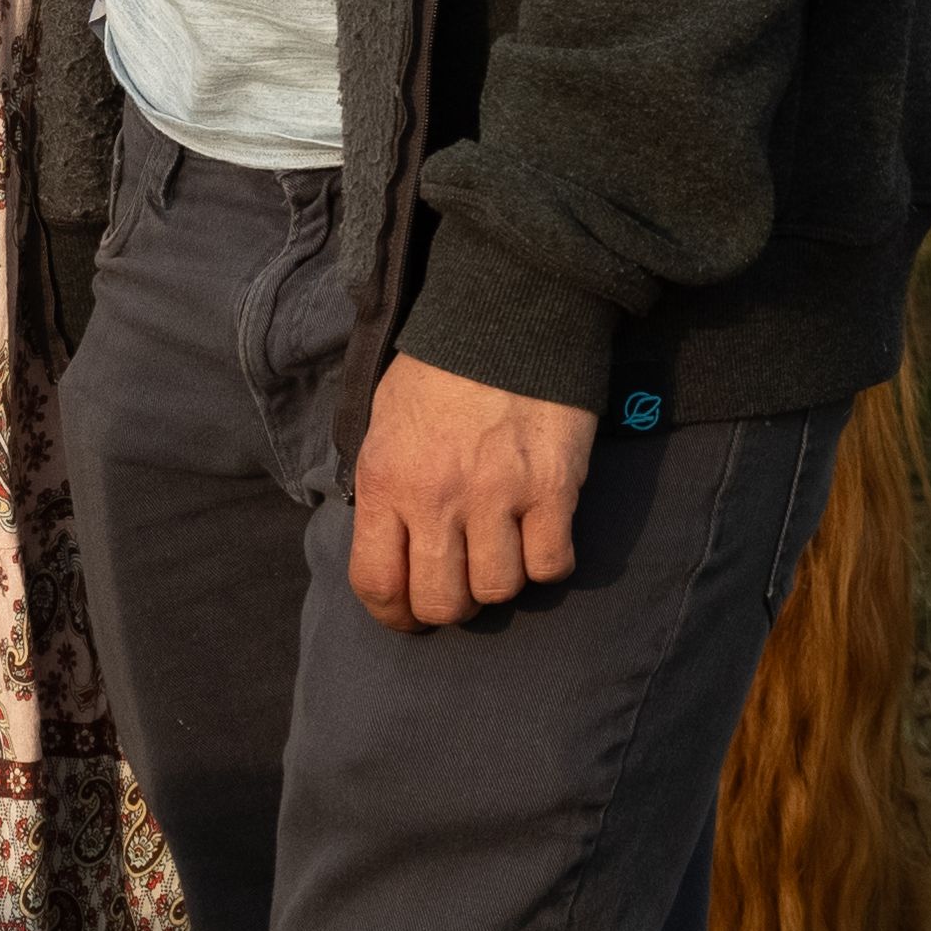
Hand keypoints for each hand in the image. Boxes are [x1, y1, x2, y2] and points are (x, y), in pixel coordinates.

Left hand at [345, 356, 593, 629]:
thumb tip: (389, 547)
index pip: (377, 583)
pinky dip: (546, 562)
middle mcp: (438, 496)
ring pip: (499, 590)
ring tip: (501, 551)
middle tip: (460, 585)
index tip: (408, 615)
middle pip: (443, 602)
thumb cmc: (437, 370)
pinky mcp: (554, 489)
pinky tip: (540, 535)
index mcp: (386, 480)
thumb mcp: (382, 424)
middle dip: (450, 606)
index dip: (393, 615)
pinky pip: (551, 565)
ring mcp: (499, 495)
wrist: (507, 315)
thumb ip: (383, 488)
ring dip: (500, 580)